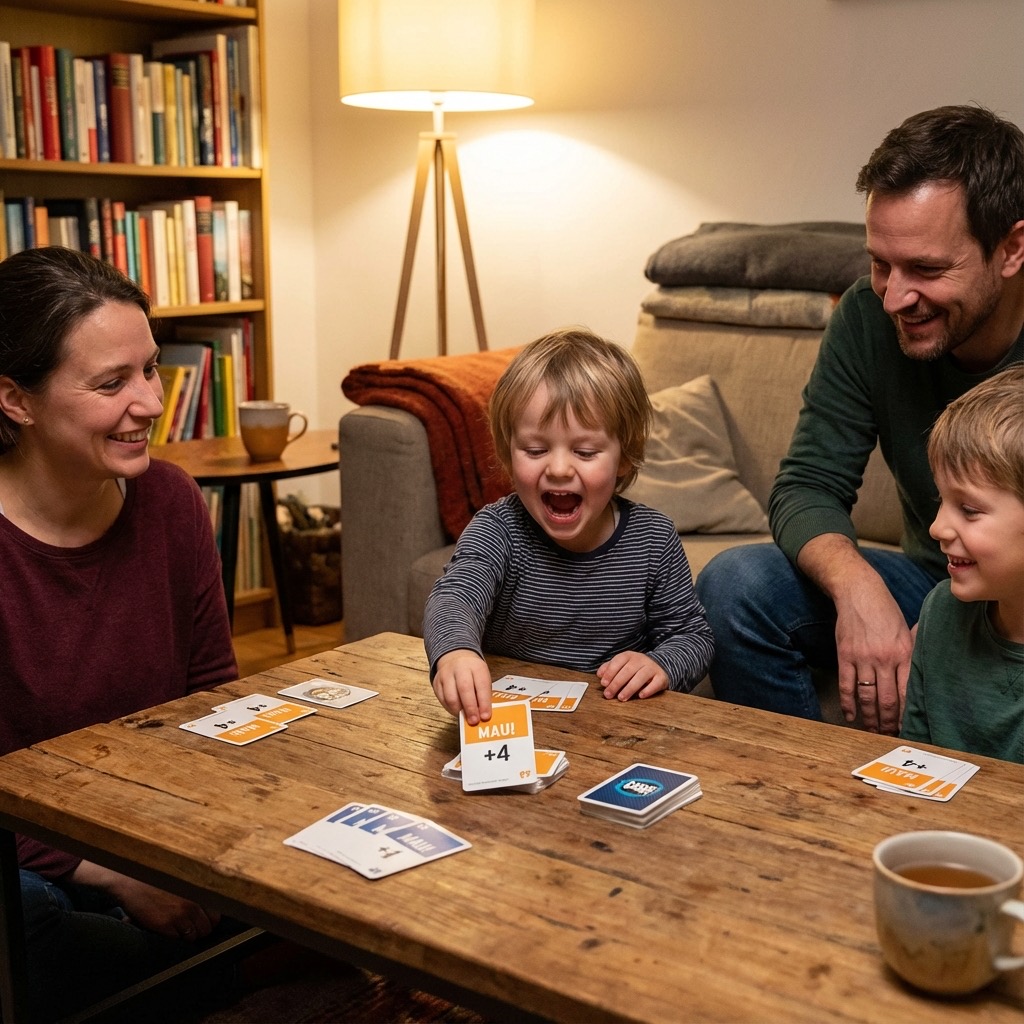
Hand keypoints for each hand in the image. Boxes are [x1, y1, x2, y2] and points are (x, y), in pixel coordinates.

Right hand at [69, 861, 218, 940]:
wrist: (131, 884)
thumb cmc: (156, 882)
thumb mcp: (182, 883)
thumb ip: (195, 895)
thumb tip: (210, 913)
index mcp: (198, 891)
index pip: (216, 915)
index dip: (208, 922)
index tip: (202, 923)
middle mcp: (192, 903)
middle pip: (207, 928)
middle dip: (199, 931)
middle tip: (188, 929)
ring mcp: (180, 914)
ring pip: (194, 936)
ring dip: (187, 936)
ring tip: (177, 929)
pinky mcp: (166, 925)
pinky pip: (178, 939)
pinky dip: (174, 938)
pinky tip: (166, 930)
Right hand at [432, 649, 491, 724]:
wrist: (455, 657)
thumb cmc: (473, 672)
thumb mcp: (482, 677)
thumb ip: (483, 694)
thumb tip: (483, 714)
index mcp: (476, 667)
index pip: (481, 685)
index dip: (484, 703)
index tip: (485, 717)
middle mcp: (460, 668)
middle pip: (464, 689)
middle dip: (470, 708)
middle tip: (474, 721)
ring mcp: (446, 675)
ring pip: (450, 696)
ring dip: (458, 710)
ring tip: (465, 718)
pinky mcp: (437, 682)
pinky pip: (442, 699)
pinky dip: (450, 709)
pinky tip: (457, 712)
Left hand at [596, 651, 668, 700]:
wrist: (659, 666)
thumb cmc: (636, 668)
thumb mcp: (622, 665)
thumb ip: (610, 668)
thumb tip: (599, 675)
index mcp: (629, 655)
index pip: (618, 661)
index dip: (610, 672)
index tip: (603, 683)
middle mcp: (641, 660)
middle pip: (628, 670)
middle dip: (616, 683)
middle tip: (608, 694)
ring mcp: (652, 668)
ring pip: (641, 677)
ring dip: (630, 688)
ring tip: (621, 698)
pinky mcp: (661, 677)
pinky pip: (655, 683)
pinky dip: (648, 690)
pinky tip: (641, 696)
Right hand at [797, 534, 912, 734]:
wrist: (859, 592)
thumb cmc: (884, 611)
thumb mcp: (906, 630)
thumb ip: (911, 653)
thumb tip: (920, 675)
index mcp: (903, 653)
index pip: (907, 692)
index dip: (906, 714)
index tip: (906, 727)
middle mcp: (884, 658)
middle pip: (887, 699)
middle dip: (889, 721)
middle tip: (889, 735)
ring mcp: (863, 658)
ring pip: (867, 696)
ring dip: (870, 717)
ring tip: (872, 730)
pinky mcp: (844, 655)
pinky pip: (847, 685)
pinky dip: (848, 704)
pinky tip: (850, 715)